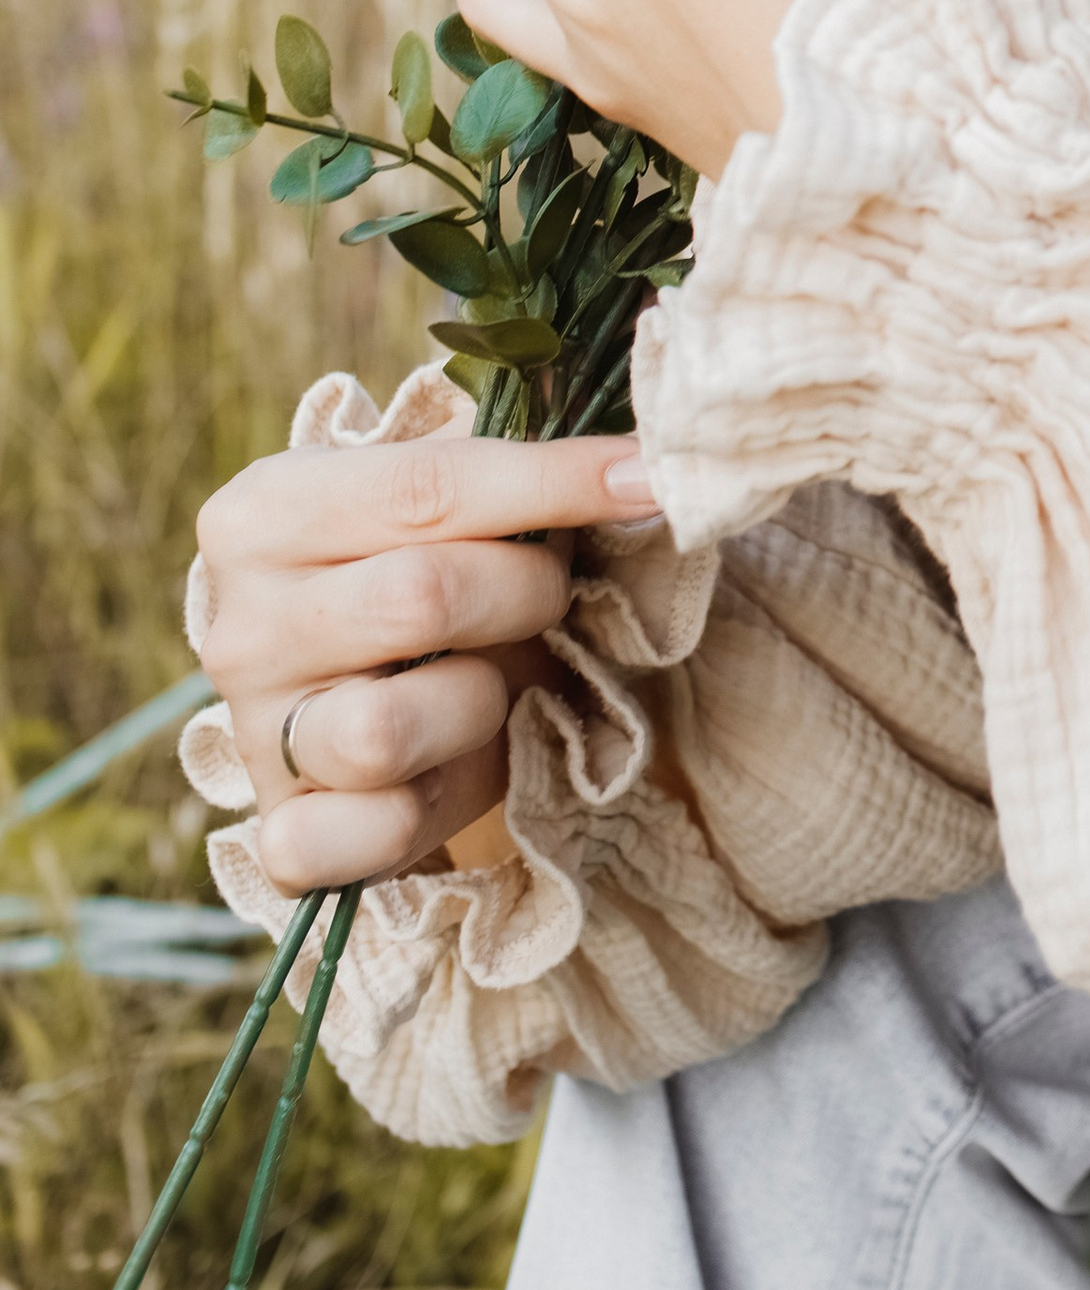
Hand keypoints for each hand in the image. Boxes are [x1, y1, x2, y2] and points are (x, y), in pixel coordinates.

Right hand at [192, 431, 657, 892]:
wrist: (363, 690)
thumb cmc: (428, 569)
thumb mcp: (453, 501)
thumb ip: (516, 462)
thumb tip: (640, 450)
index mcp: (267, 511)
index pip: (428, 485)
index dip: (555, 481)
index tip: (648, 478)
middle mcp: (240, 623)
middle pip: (420, 598)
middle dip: (526, 593)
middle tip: (550, 593)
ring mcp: (251, 734)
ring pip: (386, 730)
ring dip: (480, 704)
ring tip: (489, 684)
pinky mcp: (279, 834)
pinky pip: (355, 839)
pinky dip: (418, 816)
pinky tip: (440, 777)